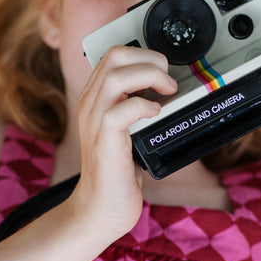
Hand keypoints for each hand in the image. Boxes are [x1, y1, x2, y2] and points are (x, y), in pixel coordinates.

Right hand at [68, 44, 175, 239]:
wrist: (101, 208)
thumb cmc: (118, 170)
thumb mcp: (128, 130)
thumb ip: (137, 107)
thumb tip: (171, 88)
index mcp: (94, 98)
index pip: (113, 54)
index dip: (144, 52)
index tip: (163, 69)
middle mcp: (90, 105)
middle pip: (114, 56)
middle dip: (149, 58)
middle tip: (168, 80)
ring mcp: (94, 122)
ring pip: (116, 77)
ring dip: (150, 77)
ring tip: (167, 92)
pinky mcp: (104, 142)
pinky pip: (120, 111)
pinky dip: (143, 106)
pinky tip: (156, 114)